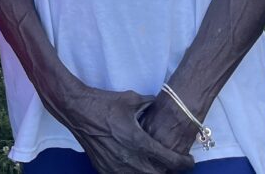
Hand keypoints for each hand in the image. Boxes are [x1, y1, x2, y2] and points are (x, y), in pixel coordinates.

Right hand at [57, 86, 194, 173]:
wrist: (75, 109)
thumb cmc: (103, 103)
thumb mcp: (131, 99)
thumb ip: (150, 104)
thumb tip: (160, 105)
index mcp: (138, 142)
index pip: (170, 160)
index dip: (184, 163)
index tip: (189, 161)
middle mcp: (129, 159)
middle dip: (170, 171)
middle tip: (173, 164)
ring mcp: (114, 167)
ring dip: (151, 173)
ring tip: (155, 166)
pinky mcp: (103, 169)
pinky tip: (136, 167)